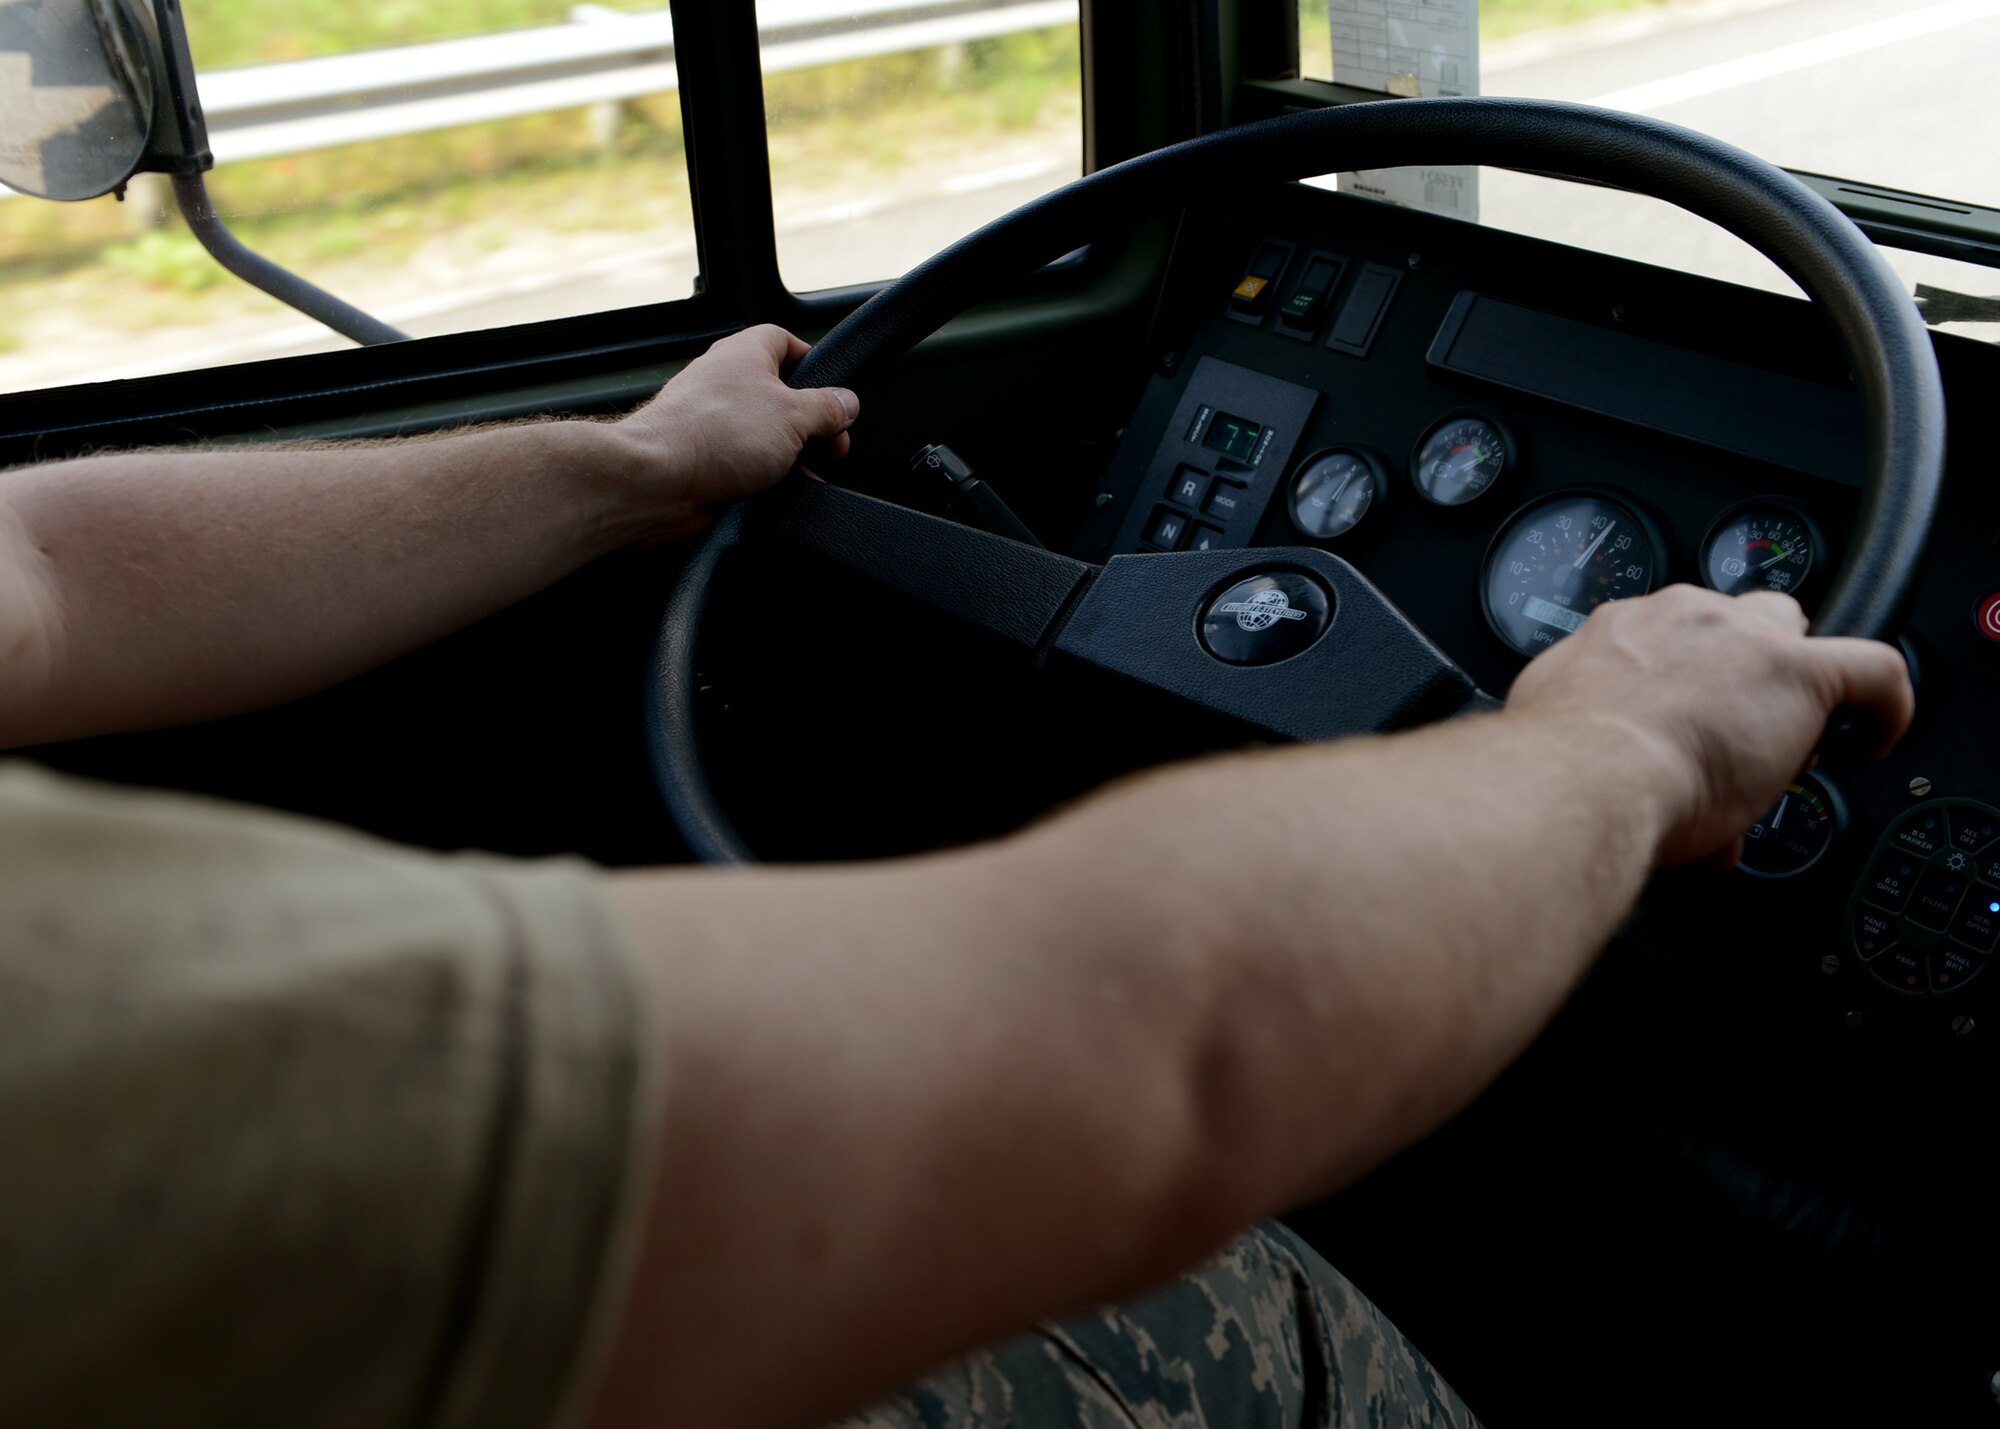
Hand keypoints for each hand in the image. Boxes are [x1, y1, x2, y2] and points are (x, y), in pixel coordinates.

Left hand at [612, 325, 858, 540]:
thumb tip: (847, 402)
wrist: (658, 478)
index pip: (786, 341)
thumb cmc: (716, 434)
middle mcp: (724, 380)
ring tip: (805, 473)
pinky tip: (777, 492)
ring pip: (762, 430)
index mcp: (745, 353)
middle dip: (810, 421)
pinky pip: (743, 460)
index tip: (835, 394)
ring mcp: (710, 418)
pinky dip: (764, 475)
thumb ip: (827, 408)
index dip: (814, 365)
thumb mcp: (794, 416)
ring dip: (789, 453)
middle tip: (830, 444)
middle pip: (779, 392)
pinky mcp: (701, 454)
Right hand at [1507, 585, 1913, 866]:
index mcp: (1618, 629)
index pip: (1671, 636)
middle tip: (1732, 731)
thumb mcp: (1547, 726)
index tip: (1687, 716)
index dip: (1689, 681)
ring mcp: (1743, 641)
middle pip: (1738, 623)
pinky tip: (1877, 732)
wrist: (1584, 776)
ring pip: (1795, 636)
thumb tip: (1584, 751)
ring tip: (1782, 744)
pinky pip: (1873, 670)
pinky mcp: (1800, 673)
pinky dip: (1885, 703)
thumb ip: (1576, 720)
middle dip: (1742, 671)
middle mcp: (1681, 618)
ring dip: (1791, 686)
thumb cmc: (1559, 767)